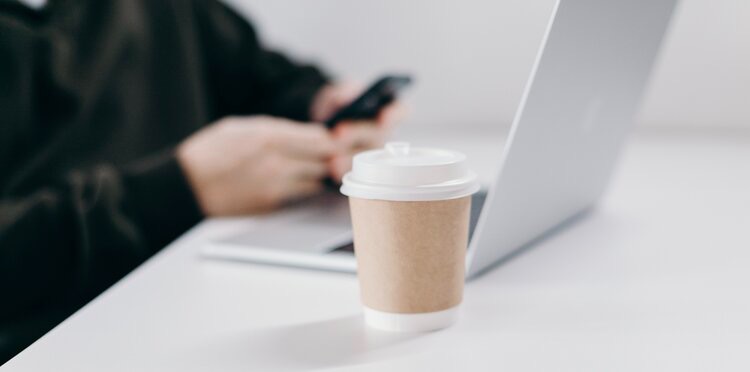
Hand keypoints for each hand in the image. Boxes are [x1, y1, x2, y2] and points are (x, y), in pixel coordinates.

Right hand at [177, 116, 338, 215]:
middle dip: (327, 156)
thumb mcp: (242, 127)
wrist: (187, 185)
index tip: (328, 140)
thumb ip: (276, 129)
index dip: (327, 139)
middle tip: (326, 155)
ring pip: (317, 179)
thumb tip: (303, 133)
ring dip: (317, 174)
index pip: (319, 138)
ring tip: (309, 168)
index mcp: (270, 136)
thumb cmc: (210, 152)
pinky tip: (295, 181)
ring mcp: (276, 185)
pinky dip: (304, 188)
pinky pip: (301, 194)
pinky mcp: (272, 203)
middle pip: (324, 159)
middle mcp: (278, 161)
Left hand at [310, 82, 405, 181]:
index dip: (394, 114)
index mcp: (386, 109)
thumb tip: (344, 99)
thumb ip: (342, 93)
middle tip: (338, 133)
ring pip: (367, 157)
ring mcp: (375, 152)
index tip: (383, 116)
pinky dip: (343, 170)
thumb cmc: (337, 106)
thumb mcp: (337, 94)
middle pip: (379, 135)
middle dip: (358, 133)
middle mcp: (384, 133)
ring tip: (332, 159)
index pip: (399, 111)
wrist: (324, 126)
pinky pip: (357, 171)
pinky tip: (333, 169)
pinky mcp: (361, 168)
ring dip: (349, 157)